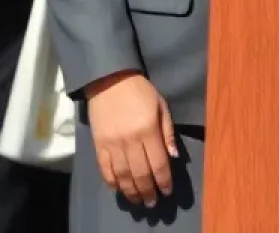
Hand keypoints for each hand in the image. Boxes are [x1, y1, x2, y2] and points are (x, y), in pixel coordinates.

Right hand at [83, 71, 176, 204]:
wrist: (110, 82)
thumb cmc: (141, 92)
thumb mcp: (161, 106)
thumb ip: (167, 132)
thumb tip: (174, 157)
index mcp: (148, 130)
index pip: (158, 162)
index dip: (163, 180)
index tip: (168, 191)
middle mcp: (130, 141)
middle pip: (140, 173)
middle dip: (148, 191)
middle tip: (153, 203)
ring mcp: (112, 145)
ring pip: (122, 176)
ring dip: (131, 192)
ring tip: (138, 201)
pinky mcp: (98, 146)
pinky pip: (105, 170)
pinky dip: (112, 182)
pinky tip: (119, 189)